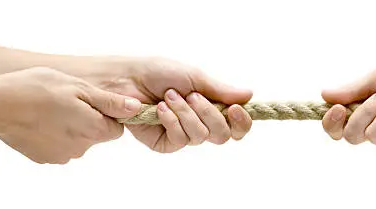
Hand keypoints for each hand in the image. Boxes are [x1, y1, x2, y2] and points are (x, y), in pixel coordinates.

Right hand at [0, 67, 140, 163]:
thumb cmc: (38, 90)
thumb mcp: (79, 88)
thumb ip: (109, 102)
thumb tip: (136, 108)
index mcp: (94, 129)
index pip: (116, 127)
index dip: (107, 113)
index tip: (91, 101)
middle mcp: (82, 147)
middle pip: (96, 134)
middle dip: (88, 119)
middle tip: (68, 101)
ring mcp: (62, 155)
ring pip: (78, 140)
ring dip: (70, 127)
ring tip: (52, 109)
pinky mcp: (45, 157)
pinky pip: (59, 145)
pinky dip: (54, 134)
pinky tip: (42, 120)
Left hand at [70, 57, 252, 152]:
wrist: (126, 78)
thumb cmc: (158, 73)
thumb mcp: (195, 77)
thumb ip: (221, 90)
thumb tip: (249, 94)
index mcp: (212, 107)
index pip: (236, 125)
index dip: (242, 122)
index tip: (237, 109)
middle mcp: (200, 123)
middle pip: (223, 135)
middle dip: (209, 114)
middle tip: (193, 96)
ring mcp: (183, 135)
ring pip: (201, 137)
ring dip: (186, 113)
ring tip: (169, 97)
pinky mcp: (165, 144)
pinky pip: (180, 140)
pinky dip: (172, 121)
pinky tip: (159, 109)